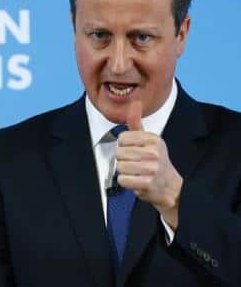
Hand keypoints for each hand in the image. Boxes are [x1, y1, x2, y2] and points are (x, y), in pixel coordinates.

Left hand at [115, 100, 182, 228]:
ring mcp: (151, 168)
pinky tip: (137, 181)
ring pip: (119, 167)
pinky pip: (122, 180)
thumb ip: (136, 122)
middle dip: (123, 160)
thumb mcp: (148, 139)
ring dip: (125, 172)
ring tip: (137, 172)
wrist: (170, 186)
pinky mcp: (147, 183)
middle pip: (119, 152)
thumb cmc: (155, 160)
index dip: (124, 146)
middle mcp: (154, 152)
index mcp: (153, 139)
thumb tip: (134, 102)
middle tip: (136, 163)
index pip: (122, 138)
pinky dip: (127, 182)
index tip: (135, 150)